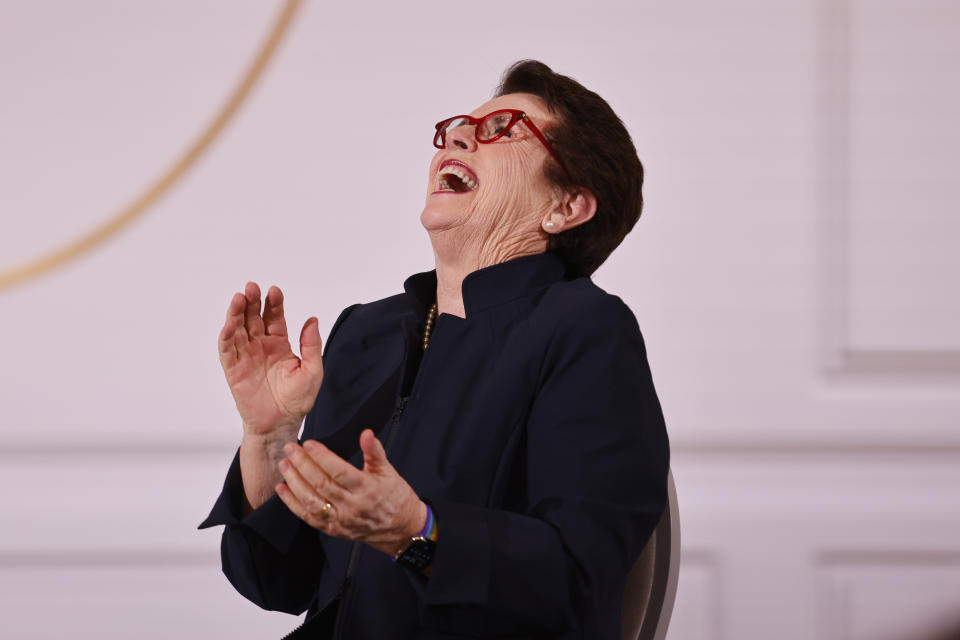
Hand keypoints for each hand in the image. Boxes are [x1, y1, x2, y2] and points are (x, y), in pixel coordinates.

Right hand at [218, 282, 323, 437]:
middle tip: (252, 287)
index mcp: (279, 344)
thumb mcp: (312, 370)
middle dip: (252, 302)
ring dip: (236, 313)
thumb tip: (312, 319)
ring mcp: (246, 356)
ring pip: (238, 329)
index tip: (274, 291)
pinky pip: (227, 350)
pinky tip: (230, 324)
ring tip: (239, 297)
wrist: (281, 424)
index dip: (274, 304)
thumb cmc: (298, 400)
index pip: (275, 317)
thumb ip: (311, 345)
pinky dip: (226, 336)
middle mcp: (261, 346)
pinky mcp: (233, 370)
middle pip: (253, 318)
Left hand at [275, 430, 426, 556]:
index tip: (309, 443)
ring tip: (284, 465)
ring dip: (294, 482)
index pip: (339, 471)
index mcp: (368, 489)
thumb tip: (366, 433)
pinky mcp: (333, 530)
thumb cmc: (395, 497)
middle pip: (322, 484)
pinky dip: (292, 504)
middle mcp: (353, 506)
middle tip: (290, 448)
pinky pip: (309, 517)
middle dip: (302, 465)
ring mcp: (341, 521)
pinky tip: (282, 489)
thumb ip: (375, 452)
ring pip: (312, 501)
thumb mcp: (389, 472)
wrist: (401, 529)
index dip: (322, 457)